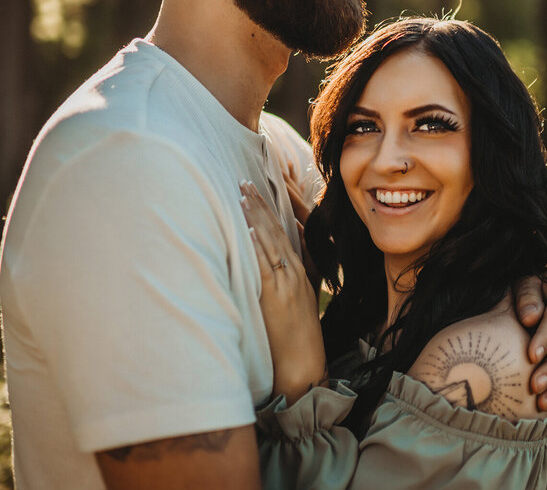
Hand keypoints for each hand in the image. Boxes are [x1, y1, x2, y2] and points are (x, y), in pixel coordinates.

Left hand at [241, 182, 326, 404]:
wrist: (304, 366)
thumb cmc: (298, 339)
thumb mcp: (299, 301)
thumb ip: (292, 276)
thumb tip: (278, 255)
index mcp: (300, 272)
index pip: (285, 231)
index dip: (271, 210)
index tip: (258, 190)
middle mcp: (294, 272)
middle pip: (277, 230)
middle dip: (260, 204)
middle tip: (244, 181)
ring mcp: (286, 282)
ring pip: (270, 241)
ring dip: (256, 216)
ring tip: (242, 194)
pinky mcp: (276, 295)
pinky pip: (265, 264)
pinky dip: (257, 244)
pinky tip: (247, 228)